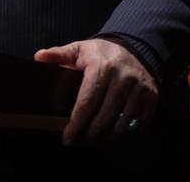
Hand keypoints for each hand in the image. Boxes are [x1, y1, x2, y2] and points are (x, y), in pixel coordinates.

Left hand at [34, 38, 157, 145]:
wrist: (135, 49)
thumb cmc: (100, 54)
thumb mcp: (79, 49)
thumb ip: (58, 54)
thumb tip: (38, 57)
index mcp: (101, 68)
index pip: (87, 103)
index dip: (76, 124)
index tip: (67, 138)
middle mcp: (123, 79)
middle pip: (103, 118)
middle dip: (88, 135)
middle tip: (78, 141)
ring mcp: (139, 90)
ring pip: (121, 125)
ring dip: (105, 138)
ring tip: (92, 140)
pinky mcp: (152, 99)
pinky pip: (138, 125)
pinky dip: (124, 135)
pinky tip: (111, 136)